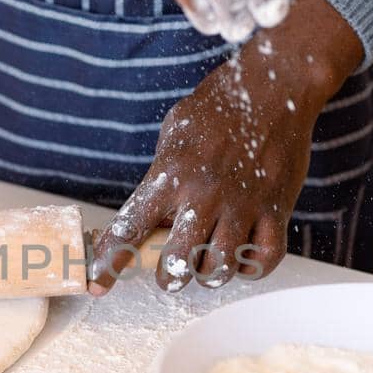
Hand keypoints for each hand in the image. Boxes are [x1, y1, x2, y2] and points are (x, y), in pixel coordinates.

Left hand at [88, 0, 364, 293]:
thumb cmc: (218, 109)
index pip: (130, 230)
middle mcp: (203, 195)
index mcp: (169, 176)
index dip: (109, 263)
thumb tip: (148, 217)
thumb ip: (159, 177)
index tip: (96, 285)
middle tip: (171, 272)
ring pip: (218, 269)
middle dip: (169, 278)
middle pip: (176, 265)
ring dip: (209, 274)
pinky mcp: (276, 209)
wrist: (274, 87)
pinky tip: (242, 255)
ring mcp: (242, 205)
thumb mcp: (174, 134)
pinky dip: (250, 267)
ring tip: (207, 261)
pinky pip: (263, 260)